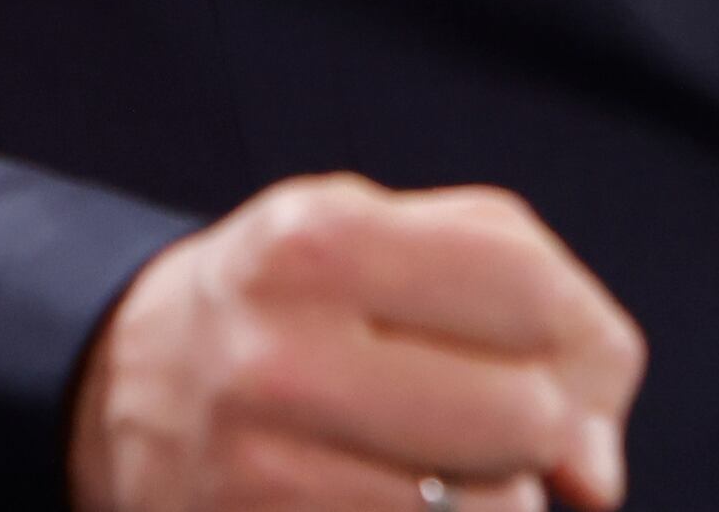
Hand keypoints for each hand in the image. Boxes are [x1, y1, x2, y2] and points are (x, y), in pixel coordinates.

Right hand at [66, 175, 644, 511]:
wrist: (123, 381)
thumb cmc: (292, 298)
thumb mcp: (381, 234)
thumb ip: (523, 294)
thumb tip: (596, 468)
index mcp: (319, 240)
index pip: (532, 291)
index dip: (588, 336)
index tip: (572, 361)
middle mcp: (279, 354)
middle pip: (525, 414)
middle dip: (551, 431)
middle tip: (513, 426)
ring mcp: (260, 469)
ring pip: (490, 509)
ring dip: (502, 497)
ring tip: (449, 466)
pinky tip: (409, 501)